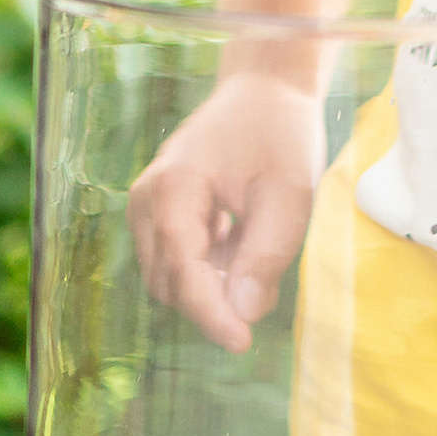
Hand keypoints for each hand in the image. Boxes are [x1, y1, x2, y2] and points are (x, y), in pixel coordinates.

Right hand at [129, 62, 324, 352]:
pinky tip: (241, 242)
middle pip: (171, 282)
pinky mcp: (160, 215)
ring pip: (171, 279)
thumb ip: (267, 253)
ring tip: (255, 247)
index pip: (183, 270)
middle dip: (214, 301)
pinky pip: (177, 263)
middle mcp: (147, 200)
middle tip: (265, 286)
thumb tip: (244, 314)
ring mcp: (148, 208)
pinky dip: (210, 269)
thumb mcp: (290, 193)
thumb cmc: (279, 135)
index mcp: (172, 188)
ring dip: (213, 285)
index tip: (242, 342)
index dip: (211, 313)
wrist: (264, 92)